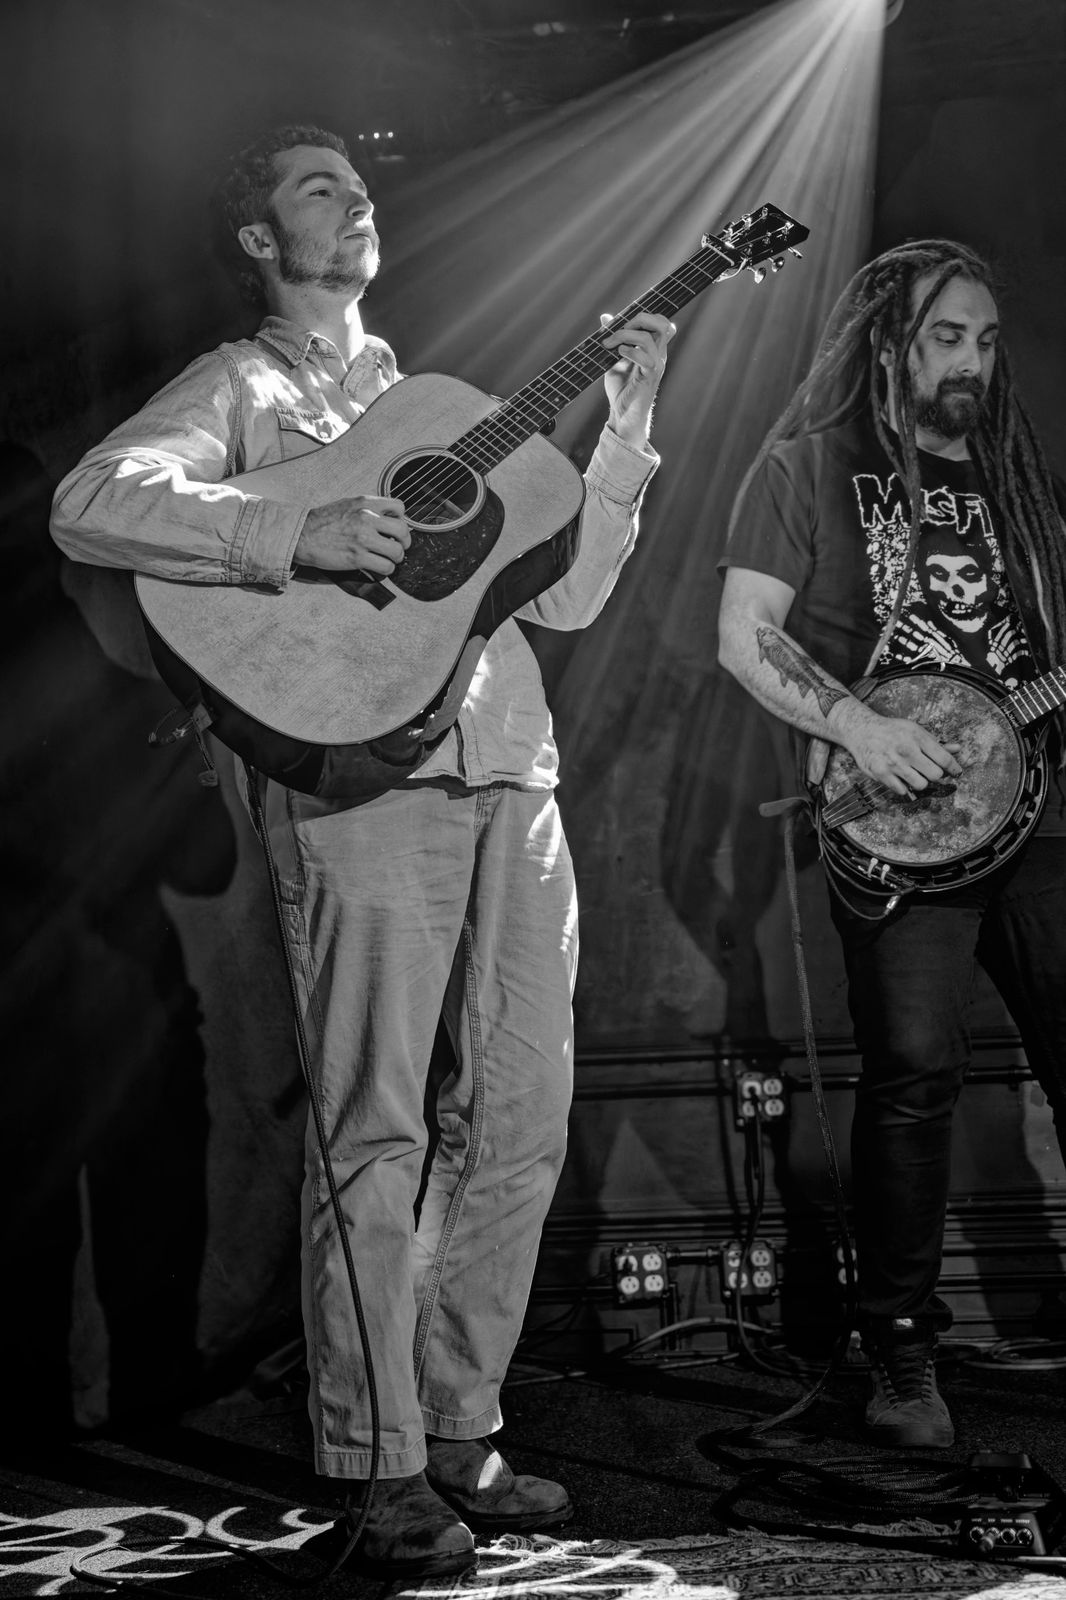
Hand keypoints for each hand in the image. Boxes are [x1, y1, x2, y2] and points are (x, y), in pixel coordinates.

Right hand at [295, 495, 409, 574]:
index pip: (399, 507)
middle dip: (404, 542)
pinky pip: (385, 567)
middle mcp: (367, 518)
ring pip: (397, 552)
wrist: (302, 535)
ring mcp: (363, 539)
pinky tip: (377, 567)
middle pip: (403, 531)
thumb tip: (389, 518)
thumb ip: (369, 509)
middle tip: (396, 547)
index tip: (394, 528)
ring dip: (395, 558)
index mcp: (365, 503)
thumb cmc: (323, 522)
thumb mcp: (348, 504)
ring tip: (387, 559)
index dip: (401, 519)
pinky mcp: (358, 558)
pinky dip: (385, 570)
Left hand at [599, 310, 675, 445]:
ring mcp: (656, 365)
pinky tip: (618, 355)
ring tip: (610, 345)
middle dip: (639, 319)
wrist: (622, 414)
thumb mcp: (613, 359)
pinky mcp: (649, 377)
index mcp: (653, 349)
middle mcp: (658, 355)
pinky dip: (629, 351)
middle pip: (663, 324)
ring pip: (649, 338)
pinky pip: (645, 357)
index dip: (646, 316)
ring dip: (625, 335)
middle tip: (619, 328)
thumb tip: (606, 317)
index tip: (623, 323)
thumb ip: (613, 338)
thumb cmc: (621, 389)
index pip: (662, 323)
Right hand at [829, 699, 963, 797]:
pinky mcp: (881, 774)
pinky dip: (904, 786)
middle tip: (930, 771)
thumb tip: (957, 749)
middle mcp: (907, 750)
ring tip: (914, 774)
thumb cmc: (892, 731)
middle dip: (936, 775)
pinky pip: (903, 790)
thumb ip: (936, 743)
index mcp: (918, 737)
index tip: (957, 773)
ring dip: (921, 782)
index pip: (944, 759)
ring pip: (921, 785)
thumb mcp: (915, 731)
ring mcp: (894, 764)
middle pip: (936, 775)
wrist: (862, 731)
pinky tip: (900, 777)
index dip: (954, 768)